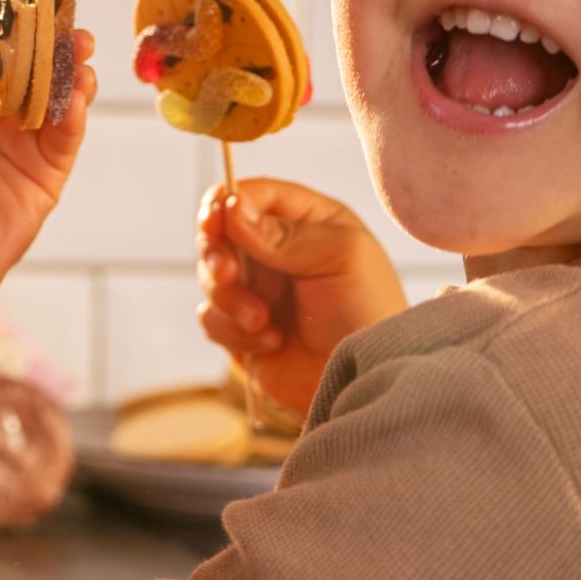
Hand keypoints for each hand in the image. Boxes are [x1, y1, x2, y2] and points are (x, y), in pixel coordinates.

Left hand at [0, 18, 92, 390]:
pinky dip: (77, 108)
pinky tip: (80, 90)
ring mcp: (20, 137)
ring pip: (54, 89)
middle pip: (27, 57)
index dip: (2, 9)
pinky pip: (68, 130)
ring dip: (70, 65)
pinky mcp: (46, 168)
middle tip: (66, 6)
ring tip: (81, 44)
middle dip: (48, 32)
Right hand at [196, 177, 407, 416]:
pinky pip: (210, 318)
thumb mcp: (340, 256)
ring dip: (229, 299)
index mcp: (307, 222)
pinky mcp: (244, 330)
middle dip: (217, 254)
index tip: (215, 221)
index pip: (253, 196)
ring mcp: (260, 291)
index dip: (227, 204)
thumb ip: (283, 232)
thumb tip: (231, 207)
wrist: (370, 383)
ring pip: (211, 277)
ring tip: (262, 322)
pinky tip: (270, 342)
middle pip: (220, 233)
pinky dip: (231, 330)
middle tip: (227, 275)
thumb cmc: (369, 312)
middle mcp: (278, 252)